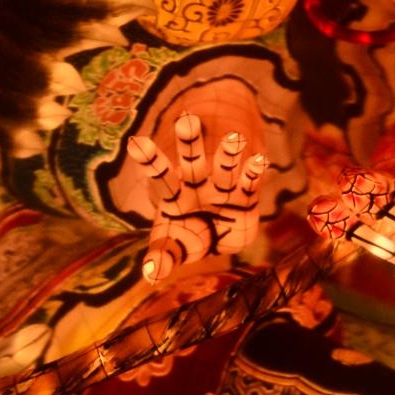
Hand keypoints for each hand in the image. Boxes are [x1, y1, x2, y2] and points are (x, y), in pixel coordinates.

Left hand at [127, 112, 267, 283]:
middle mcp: (199, 186)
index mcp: (176, 195)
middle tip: (187, 119)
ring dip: (228, 154)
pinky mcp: (245, 197)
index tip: (135, 141)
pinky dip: (254, 173)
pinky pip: (250, 183)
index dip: (150, 160)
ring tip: (233, 138)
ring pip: (224, 168)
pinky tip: (259, 160)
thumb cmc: (189, 238)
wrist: (219, 241)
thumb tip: (148, 275)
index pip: (162, 177)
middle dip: (190, 143)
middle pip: (193, 163)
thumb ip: (162, 258)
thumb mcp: (173, 248)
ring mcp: (223, 189)